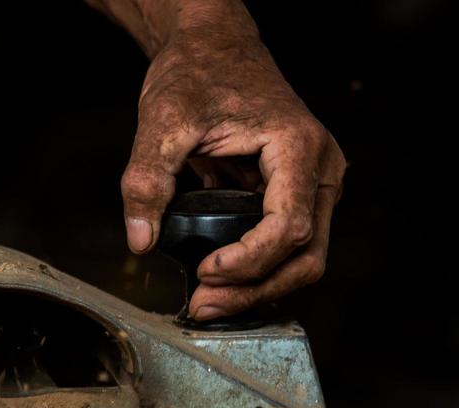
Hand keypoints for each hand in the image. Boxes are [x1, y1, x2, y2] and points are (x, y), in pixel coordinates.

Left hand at [119, 25, 344, 319]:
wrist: (212, 51)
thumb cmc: (199, 75)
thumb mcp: (162, 121)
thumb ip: (147, 180)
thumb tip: (140, 238)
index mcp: (297, 148)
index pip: (289, 227)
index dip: (248, 262)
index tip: (205, 272)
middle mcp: (318, 170)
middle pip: (306, 256)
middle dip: (254, 290)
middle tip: (203, 306)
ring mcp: (312, 186)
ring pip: (302, 260)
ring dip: (257, 290)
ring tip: (207, 301)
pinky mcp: (293, 197)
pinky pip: (285, 249)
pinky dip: (255, 274)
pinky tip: (217, 284)